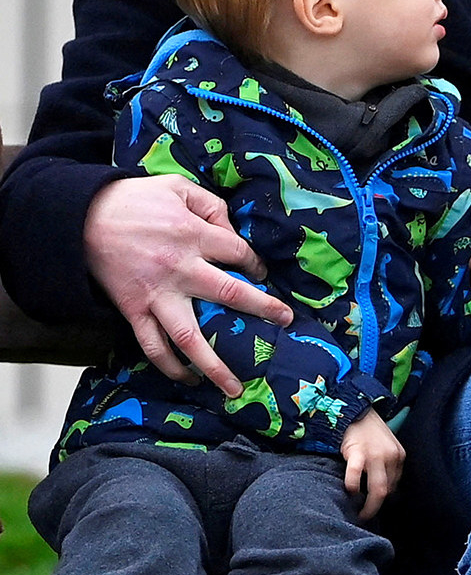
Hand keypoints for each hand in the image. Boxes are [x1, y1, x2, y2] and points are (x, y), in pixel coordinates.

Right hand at [83, 174, 294, 394]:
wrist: (80, 218)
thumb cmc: (134, 200)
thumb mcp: (177, 187)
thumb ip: (211, 205)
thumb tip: (232, 229)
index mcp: (193, 235)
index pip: (239, 253)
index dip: (256, 264)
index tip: (261, 273)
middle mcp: (180, 269)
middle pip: (229, 293)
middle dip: (262, 309)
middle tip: (286, 321)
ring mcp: (156, 296)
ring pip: (189, 337)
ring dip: (213, 364)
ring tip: (234, 387)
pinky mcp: (133, 312)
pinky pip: (153, 346)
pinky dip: (170, 367)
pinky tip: (189, 379)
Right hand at [340, 409, 403, 521]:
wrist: (355, 409)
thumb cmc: (368, 432)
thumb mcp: (385, 447)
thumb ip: (385, 465)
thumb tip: (381, 490)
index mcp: (398, 456)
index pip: (394, 485)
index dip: (383, 498)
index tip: (372, 505)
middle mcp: (391, 456)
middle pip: (387, 490)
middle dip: (376, 507)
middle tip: (365, 517)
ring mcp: (375, 454)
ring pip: (377, 488)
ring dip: (368, 505)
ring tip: (358, 513)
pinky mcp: (357, 451)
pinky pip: (356, 475)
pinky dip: (353, 486)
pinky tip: (349, 491)